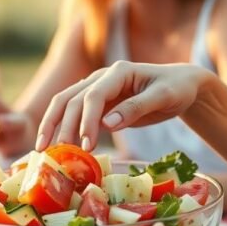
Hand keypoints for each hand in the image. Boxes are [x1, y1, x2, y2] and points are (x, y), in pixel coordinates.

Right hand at [36, 61, 213, 150]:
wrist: (181, 84)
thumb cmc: (176, 89)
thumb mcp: (163, 98)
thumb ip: (136, 108)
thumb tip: (107, 124)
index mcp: (118, 72)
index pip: (93, 95)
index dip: (86, 120)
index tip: (86, 145)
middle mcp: (102, 77)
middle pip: (71, 99)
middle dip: (63, 126)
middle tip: (59, 153)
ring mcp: (96, 88)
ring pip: (65, 104)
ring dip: (53, 125)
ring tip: (44, 150)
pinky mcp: (97, 102)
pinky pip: (74, 114)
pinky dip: (63, 128)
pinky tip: (57, 146)